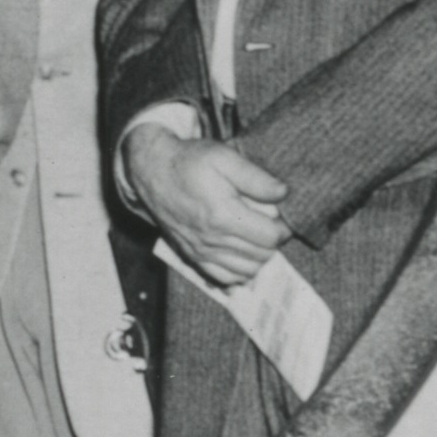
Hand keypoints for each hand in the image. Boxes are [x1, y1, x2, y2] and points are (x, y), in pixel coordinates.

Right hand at [123, 119, 290, 289]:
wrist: (153, 171)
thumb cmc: (190, 162)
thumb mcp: (224, 157)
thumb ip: (256, 178)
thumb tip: (283, 194)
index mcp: (223, 215)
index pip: (270, 237)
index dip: (282, 227)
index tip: (279, 215)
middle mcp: (211, 239)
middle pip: (261, 255)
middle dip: (271, 241)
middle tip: (266, 222)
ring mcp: (200, 252)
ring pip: (246, 271)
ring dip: (257, 256)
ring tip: (253, 235)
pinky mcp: (191, 257)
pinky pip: (224, 279)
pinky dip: (238, 271)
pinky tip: (240, 253)